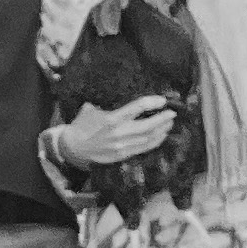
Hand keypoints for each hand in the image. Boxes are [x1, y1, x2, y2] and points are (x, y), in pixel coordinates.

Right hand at [57, 97, 174, 166]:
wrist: (74, 148)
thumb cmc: (83, 124)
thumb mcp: (92, 109)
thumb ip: (109, 104)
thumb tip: (122, 92)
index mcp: (111, 118)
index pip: (137, 107)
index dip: (152, 102)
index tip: (162, 99)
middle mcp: (119, 133)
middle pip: (148, 126)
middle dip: (163, 118)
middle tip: (172, 112)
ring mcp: (122, 146)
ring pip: (148, 138)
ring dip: (162, 130)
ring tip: (170, 123)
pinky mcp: (123, 155)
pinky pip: (144, 148)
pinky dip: (155, 142)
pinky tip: (161, 136)